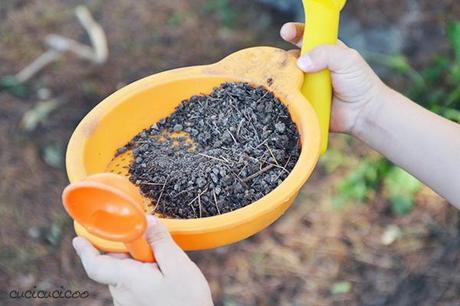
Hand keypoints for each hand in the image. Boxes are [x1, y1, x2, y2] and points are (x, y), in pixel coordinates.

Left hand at [72, 216, 213, 305]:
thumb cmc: (187, 300)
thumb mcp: (178, 264)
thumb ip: (159, 241)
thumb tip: (147, 220)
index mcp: (127, 279)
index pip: (96, 264)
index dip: (85, 250)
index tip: (79, 239)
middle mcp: (122, 294)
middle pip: (114, 265)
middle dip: (128, 251)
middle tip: (151, 244)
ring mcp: (128, 304)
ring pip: (125, 276)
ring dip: (138, 265)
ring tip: (164, 266)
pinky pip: (132, 287)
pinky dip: (142, 277)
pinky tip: (163, 278)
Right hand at [280, 22, 387, 134]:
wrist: (364, 113)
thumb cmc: (360, 83)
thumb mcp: (346, 59)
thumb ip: (325, 54)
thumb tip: (301, 62)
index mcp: (323, 51)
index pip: (305, 36)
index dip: (294, 32)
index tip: (286, 33)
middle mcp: (312, 67)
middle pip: (291, 58)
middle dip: (284, 58)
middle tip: (284, 63)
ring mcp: (307, 85)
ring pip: (287, 78)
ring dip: (284, 78)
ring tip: (283, 81)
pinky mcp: (304, 102)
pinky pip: (290, 97)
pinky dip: (286, 96)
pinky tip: (284, 96)